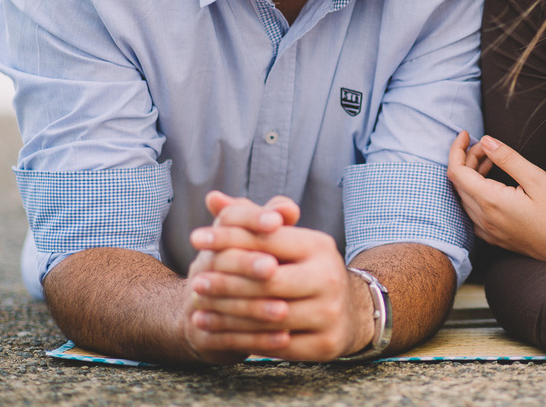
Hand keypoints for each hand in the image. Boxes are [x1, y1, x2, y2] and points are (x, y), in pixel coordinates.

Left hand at [181, 192, 373, 362]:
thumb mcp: (286, 241)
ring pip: (269, 315)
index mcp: (319, 245)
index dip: (229, 237)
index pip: (268, 238)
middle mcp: (328, 276)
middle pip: (267, 280)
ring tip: (198, 308)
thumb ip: (249, 219)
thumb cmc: (305, 269)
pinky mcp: (325, 344)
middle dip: (227, 281)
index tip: (196, 239)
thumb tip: (213, 199)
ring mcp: (329, 312)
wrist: (349, 312)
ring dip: (228, 313)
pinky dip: (242, 338)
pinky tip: (217, 332)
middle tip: (196, 282)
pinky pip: (275, 345)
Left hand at [447, 132, 545, 275]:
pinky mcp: (494, 238)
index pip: (457, 172)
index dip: (457, 149)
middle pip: (459, 183)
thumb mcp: (537, 179)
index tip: (466, 134)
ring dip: (471, 175)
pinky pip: (473, 212)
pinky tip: (492, 185)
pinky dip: (475, 193)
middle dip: (467, 159)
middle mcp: (483, 219)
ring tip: (492, 161)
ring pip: (464, 197)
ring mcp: (488, 231)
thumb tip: (485, 141)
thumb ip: (507, 158)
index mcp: (491, 201)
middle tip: (488, 146)